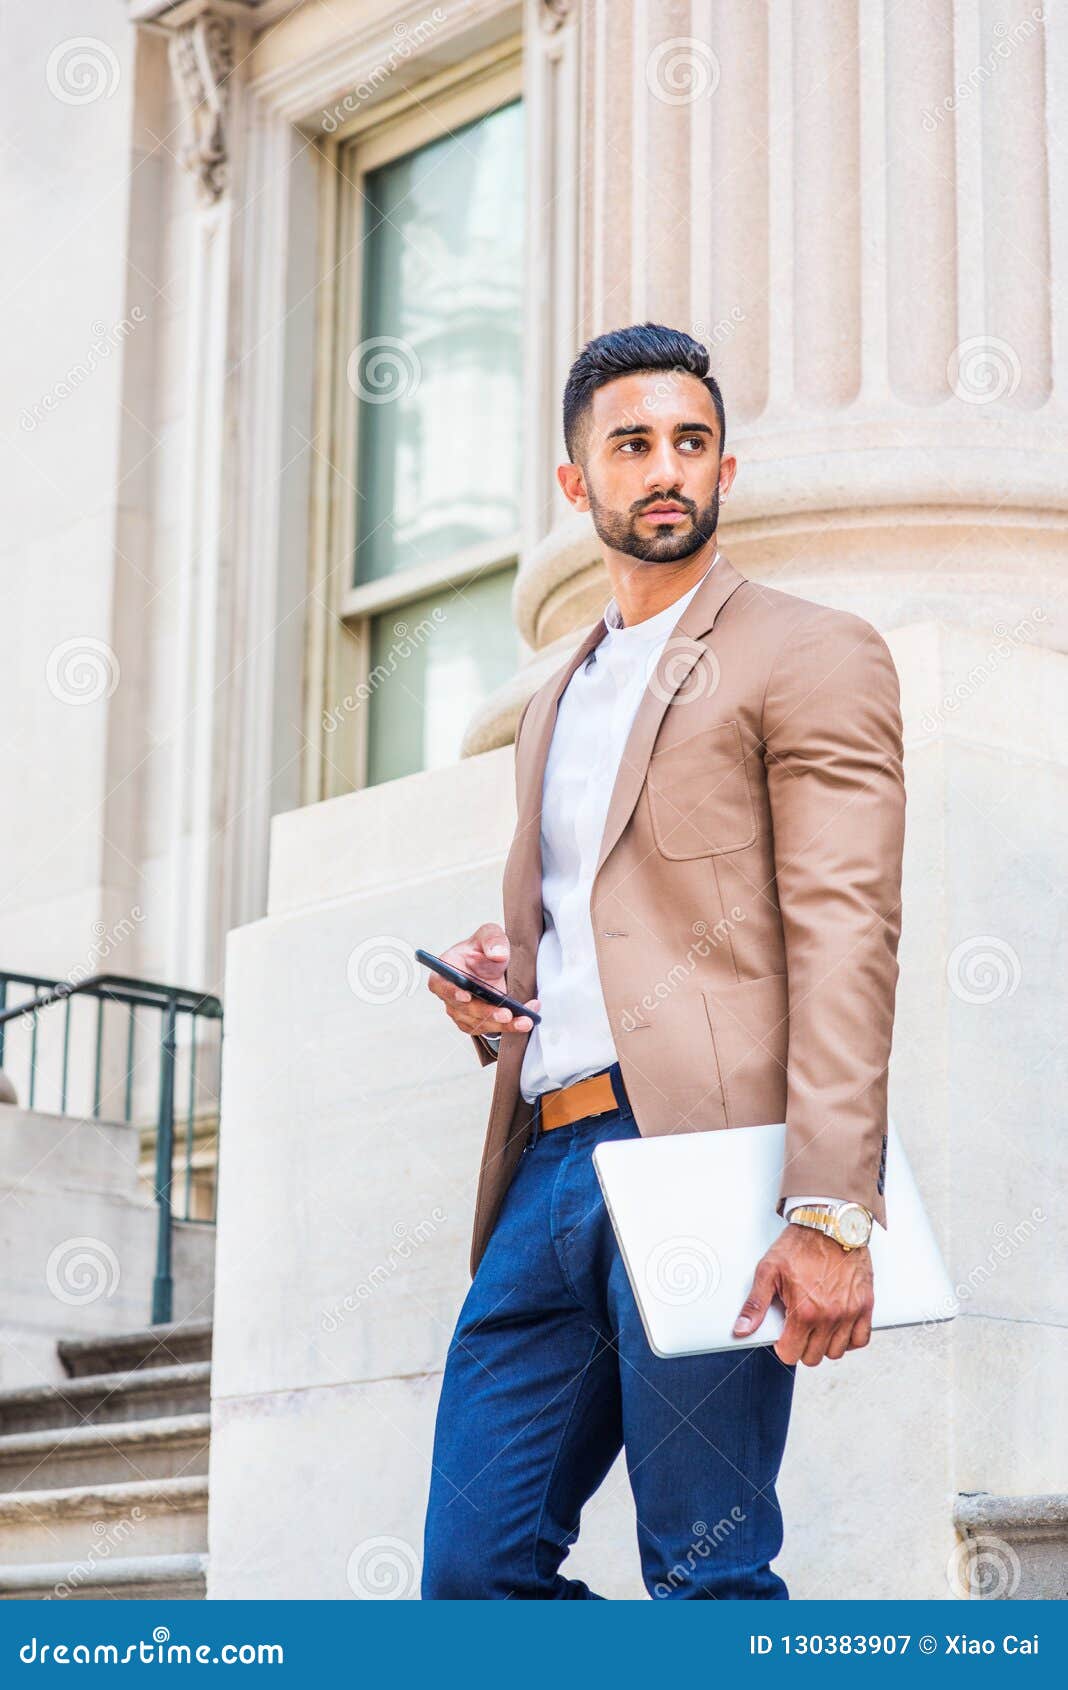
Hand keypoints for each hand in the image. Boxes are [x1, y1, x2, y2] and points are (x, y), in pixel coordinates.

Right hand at [427, 922, 539, 1041]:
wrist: (494, 964)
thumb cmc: (484, 949)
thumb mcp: (489, 934)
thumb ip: (492, 939)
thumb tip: (498, 954)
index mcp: (445, 972)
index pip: (440, 984)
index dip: (451, 991)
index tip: (465, 996)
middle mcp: (450, 995)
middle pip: (463, 1009)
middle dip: (486, 1012)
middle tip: (506, 1014)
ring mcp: (462, 1012)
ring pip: (479, 1023)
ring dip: (503, 1024)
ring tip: (524, 1020)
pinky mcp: (477, 1022)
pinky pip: (493, 1028)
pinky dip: (511, 1026)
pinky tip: (526, 1019)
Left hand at [733, 1224, 874, 1365]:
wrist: (830, 1223)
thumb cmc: (801, 1244)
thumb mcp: (768, 1270)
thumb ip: (755, 1303)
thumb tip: (742, 1328)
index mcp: (804, 1311)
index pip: (790, 1354)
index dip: (783, 1345)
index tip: (783, 1332)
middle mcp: (830, 1316)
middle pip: (813, 1357)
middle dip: (802, 1345)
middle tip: (798, 1326)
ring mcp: (850, 1313)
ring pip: (836, 1352)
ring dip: (824, 1344)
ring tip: (816, 1325)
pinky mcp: (866, 1305)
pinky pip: (860, 1340)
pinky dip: (849, 1339)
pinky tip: (837, 1326)